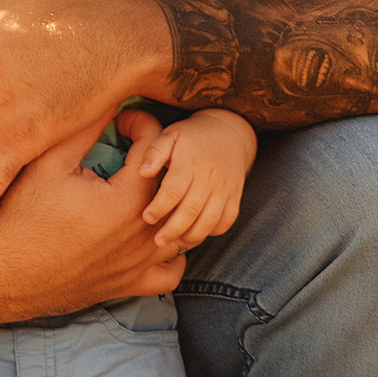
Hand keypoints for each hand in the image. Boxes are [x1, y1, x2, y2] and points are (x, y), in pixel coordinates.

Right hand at [0, 115, 185, 307]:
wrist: (2, 273)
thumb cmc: (21, 216)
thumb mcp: (49, 163)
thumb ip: (84, 127)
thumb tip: (108, 97)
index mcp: (127, 200)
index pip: (155, 146)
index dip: (139, 123)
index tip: (121, 123)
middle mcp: (143, 234)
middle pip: (174, 183)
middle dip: (157, 158)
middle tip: (132, 148)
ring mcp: (140, 263)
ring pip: (180, 227)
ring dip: (168, 203)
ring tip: (143, 189)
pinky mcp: (131, 284)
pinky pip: (172, 270)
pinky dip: (170, 252)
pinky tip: (147, 234)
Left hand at [124, 108, 255, 250]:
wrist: (228, 134)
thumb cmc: (190, 137)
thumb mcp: (169, 135)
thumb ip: (154, 152)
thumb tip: (142, 172)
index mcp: (189, 162)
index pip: (174, 190)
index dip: (159, 207)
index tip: (147, 218)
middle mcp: (209, 177)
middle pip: (191, 210)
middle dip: (173, 229)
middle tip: (158, 241)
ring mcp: (224, 188)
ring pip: (210, 220)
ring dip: (192, 235)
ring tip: (176, 242)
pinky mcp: (235, 196)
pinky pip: (227, 220)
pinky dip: (213, 231)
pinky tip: (197, 234)